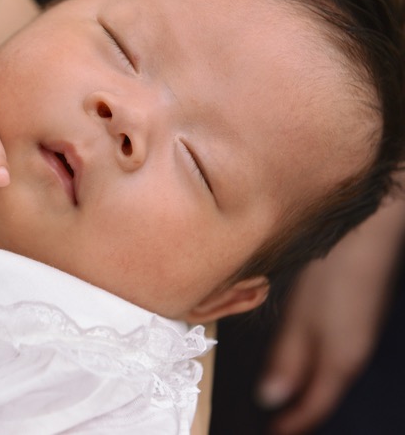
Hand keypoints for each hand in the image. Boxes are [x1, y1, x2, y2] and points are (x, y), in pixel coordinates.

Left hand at [258, 199, 404, 433]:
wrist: (369, 227)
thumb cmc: (333, 268)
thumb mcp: (302, 316)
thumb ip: (287, 358)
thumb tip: (272, 398)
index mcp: (341, 358)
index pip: (315, 405)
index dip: (293, 423)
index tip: (272, 433)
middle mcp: (353, 351)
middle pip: (323, 391)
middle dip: (298, 406)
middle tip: (272, 418)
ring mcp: (356, 331)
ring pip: (327, 370)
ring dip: (303, 383)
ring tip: (277, 391)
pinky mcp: (353, 313)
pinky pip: (331, 349)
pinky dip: (310, 360)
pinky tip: (296, 353)